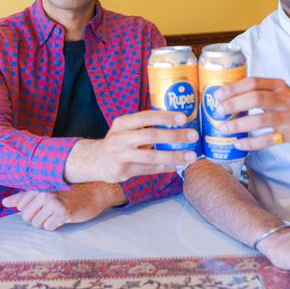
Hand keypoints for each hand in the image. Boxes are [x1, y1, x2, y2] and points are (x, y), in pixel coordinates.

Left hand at [1, 182, 125, 229]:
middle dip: (37, 218)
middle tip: (51, 211)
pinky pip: (49, 227)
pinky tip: (64, 217)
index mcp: (40, 185)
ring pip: (37, 224)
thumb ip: (24, 196)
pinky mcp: (64, 212)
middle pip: (26, 217)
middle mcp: (45, 192)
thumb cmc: (71, 192)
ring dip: (46, 222)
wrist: (96, 192)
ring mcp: (54, 202)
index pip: (20, 205)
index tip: (42, 205)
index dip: (30, 209)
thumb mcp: (48, 190)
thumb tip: (4, 202)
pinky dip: (55, 225)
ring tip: (58, 214)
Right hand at [64, 110, 198, 183]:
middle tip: (193, 136)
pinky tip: (178, 165)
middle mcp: (119, 138)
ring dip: (174, 156)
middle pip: (151, 136)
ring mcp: (120, 156)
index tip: (184, 118)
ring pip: (152, 156)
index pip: (146, 116)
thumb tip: (178, 121)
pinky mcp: (123, 171)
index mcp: (122, 123)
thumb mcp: (126, 128)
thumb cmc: (119, 141)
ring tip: (192, 156)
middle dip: (175, 136)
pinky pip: (149, 170)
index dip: (165, 117)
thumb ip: (145, 125)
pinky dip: (166, 167)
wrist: (96, 160)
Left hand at [214, 77, 289, 149]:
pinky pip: (268, 139)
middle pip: (256, 99)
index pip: (253, 82)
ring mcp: (289, 117)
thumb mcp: (279, 92)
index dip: (234, 88)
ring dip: (239, 125)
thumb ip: (258, 91)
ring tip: (223, 128)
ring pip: (260, 120)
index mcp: (278, 86)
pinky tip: (238, 143)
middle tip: (218, 111)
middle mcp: (284, 99)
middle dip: (234, 104)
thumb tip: (227, 91)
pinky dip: (251, 142)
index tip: (218, 94)